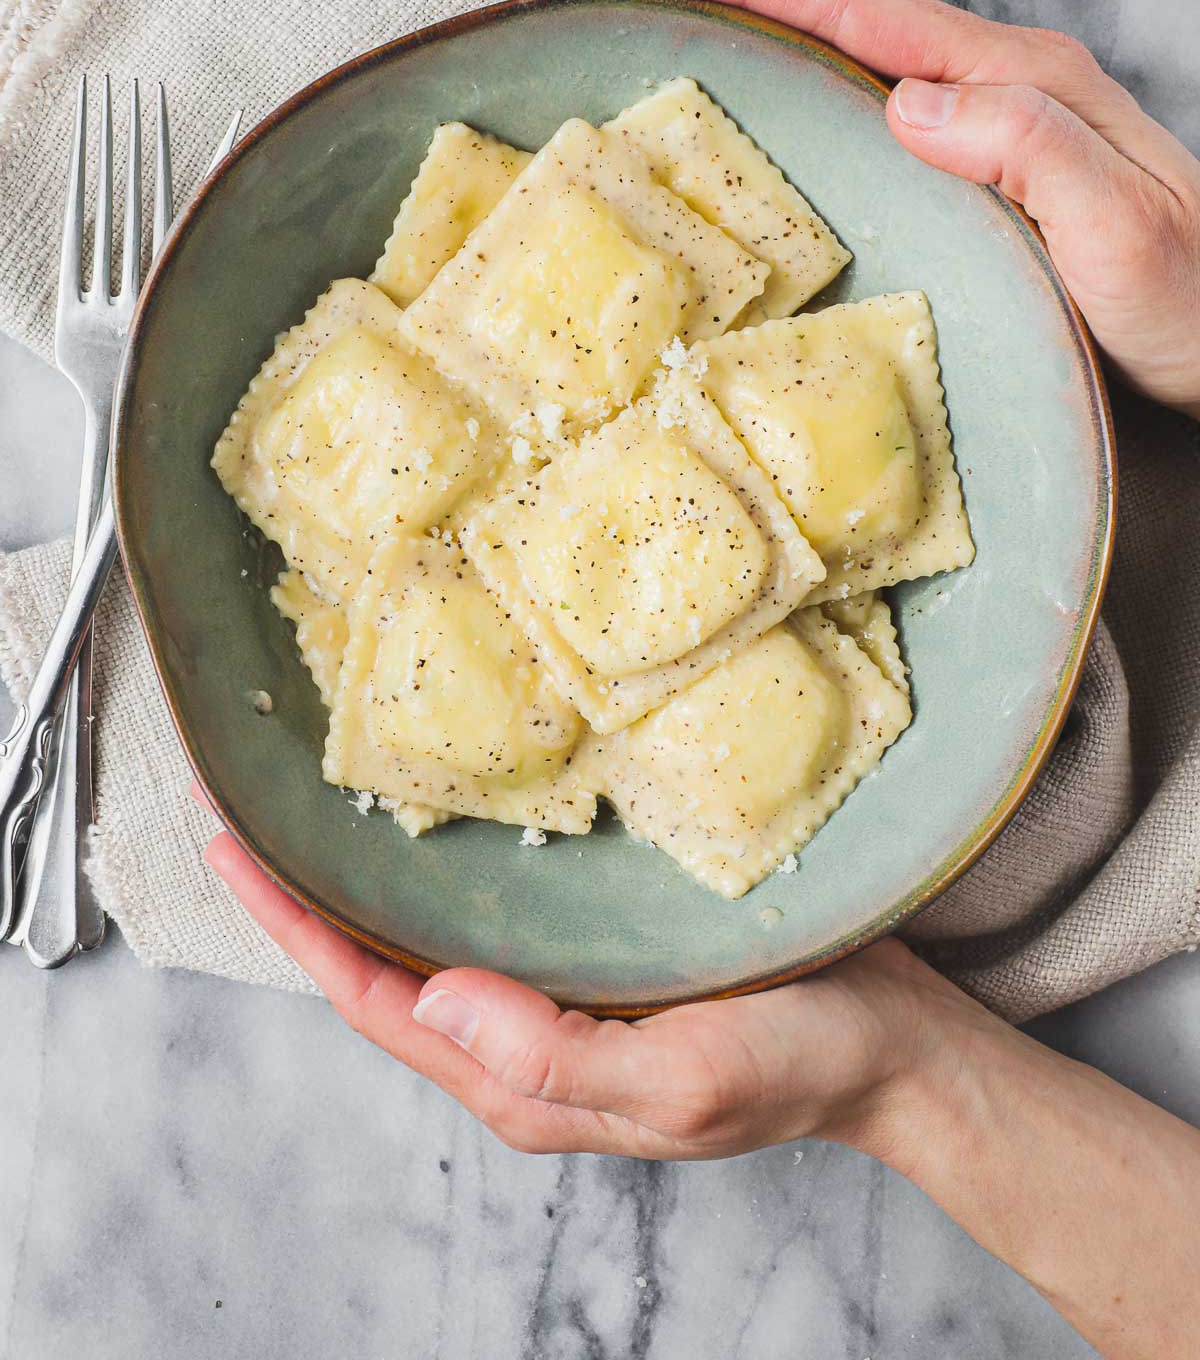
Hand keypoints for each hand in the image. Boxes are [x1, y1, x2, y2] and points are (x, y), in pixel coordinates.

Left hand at [202, 809, 975, 1158]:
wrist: (890, 1047)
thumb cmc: (802, 1062)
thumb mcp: (684, 1077)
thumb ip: (556, 1053)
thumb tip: (436, 999)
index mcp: (525, 1085)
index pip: (376, 1004)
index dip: (295, 930)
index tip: (231, 854)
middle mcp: (522, 1048)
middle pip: (380, 976)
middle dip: (302, 906)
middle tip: (240, 819)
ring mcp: (555, 1008)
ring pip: (425, 949)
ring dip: (357, 891)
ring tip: (302, 818)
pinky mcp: (592, 969)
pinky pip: (486, 928)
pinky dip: (433, 881)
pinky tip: (426, 833)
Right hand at [639, 0, 1199, 418]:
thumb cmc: (1187, 302)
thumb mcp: (1119, 225)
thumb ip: (1028, 146)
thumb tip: (904, 98)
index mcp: (1026, 81)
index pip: (870, 18)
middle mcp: (1009, 87)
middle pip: (859, 22)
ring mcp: (1002, 128)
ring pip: (870, 63)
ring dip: (784, 44)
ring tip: (703, 40)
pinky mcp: (994, 174)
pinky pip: (889, 116)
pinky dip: (825, 100)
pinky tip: (796, 121)